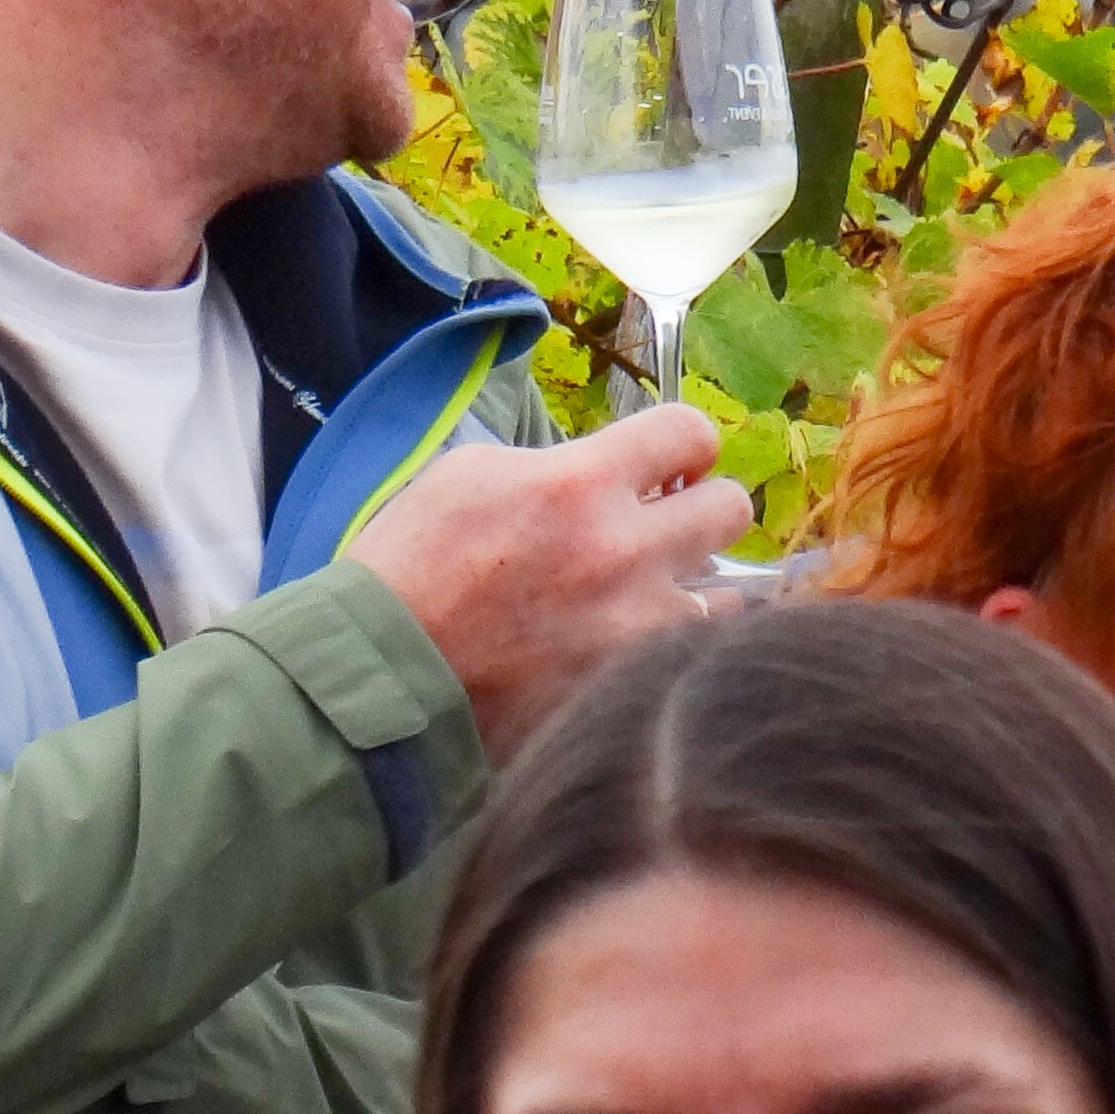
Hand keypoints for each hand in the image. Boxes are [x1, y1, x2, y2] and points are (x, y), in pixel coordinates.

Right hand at [350, 409, 750, 758]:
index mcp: (580, 483)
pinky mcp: (633, 682)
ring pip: (728, 593)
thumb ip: (558, 465)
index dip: (686, 442)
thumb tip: (613, 472)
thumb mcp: (471, 474)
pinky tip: (634, 644)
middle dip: (703, 507)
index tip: (672, 462)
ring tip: (646, 596)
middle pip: (731, 508)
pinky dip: (672, 644)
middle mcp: (625, 551)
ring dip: (692, 586)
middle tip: (669, 524)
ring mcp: (637, 626)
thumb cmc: (412, 564)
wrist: (383, 672)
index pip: (689, 431)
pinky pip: (692, 652)